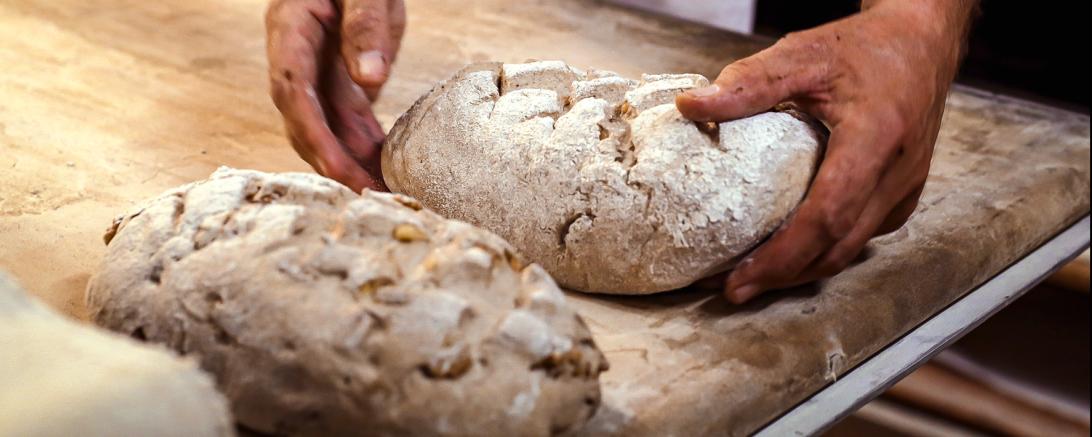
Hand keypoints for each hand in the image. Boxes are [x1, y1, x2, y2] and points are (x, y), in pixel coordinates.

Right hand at [265, 0, 405, 191]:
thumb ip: (365, 25)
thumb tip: (369, 78)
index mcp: (291, 28)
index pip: (292, 89)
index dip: (312, 133)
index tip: (337, 167)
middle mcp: (296, 54)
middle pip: (304, 118)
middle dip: (332, 160)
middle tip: (369, 193)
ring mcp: (317, 68)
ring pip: (326, 124)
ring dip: (351, 160)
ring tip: (385, 191)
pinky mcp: (340, 77)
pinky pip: (348, 118)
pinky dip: (365, 144)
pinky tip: (387, 170)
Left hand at [676, 0, 974, 302]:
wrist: (921, 43)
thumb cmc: (866, 47)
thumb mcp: (803, 54)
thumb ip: (748, 83)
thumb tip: (689, 106)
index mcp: (876, 139)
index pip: (827, 216)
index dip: (782, 256)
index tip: (739, 278)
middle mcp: (898, 174)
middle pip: (837, 248)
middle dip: (782, 277)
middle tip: (730, 291)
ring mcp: (905, 189)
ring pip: (850, 249)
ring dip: (800, 271)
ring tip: (749, 279)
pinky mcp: (902, 195)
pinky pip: (860, 236)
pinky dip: (821, 251)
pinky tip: (786, 252)